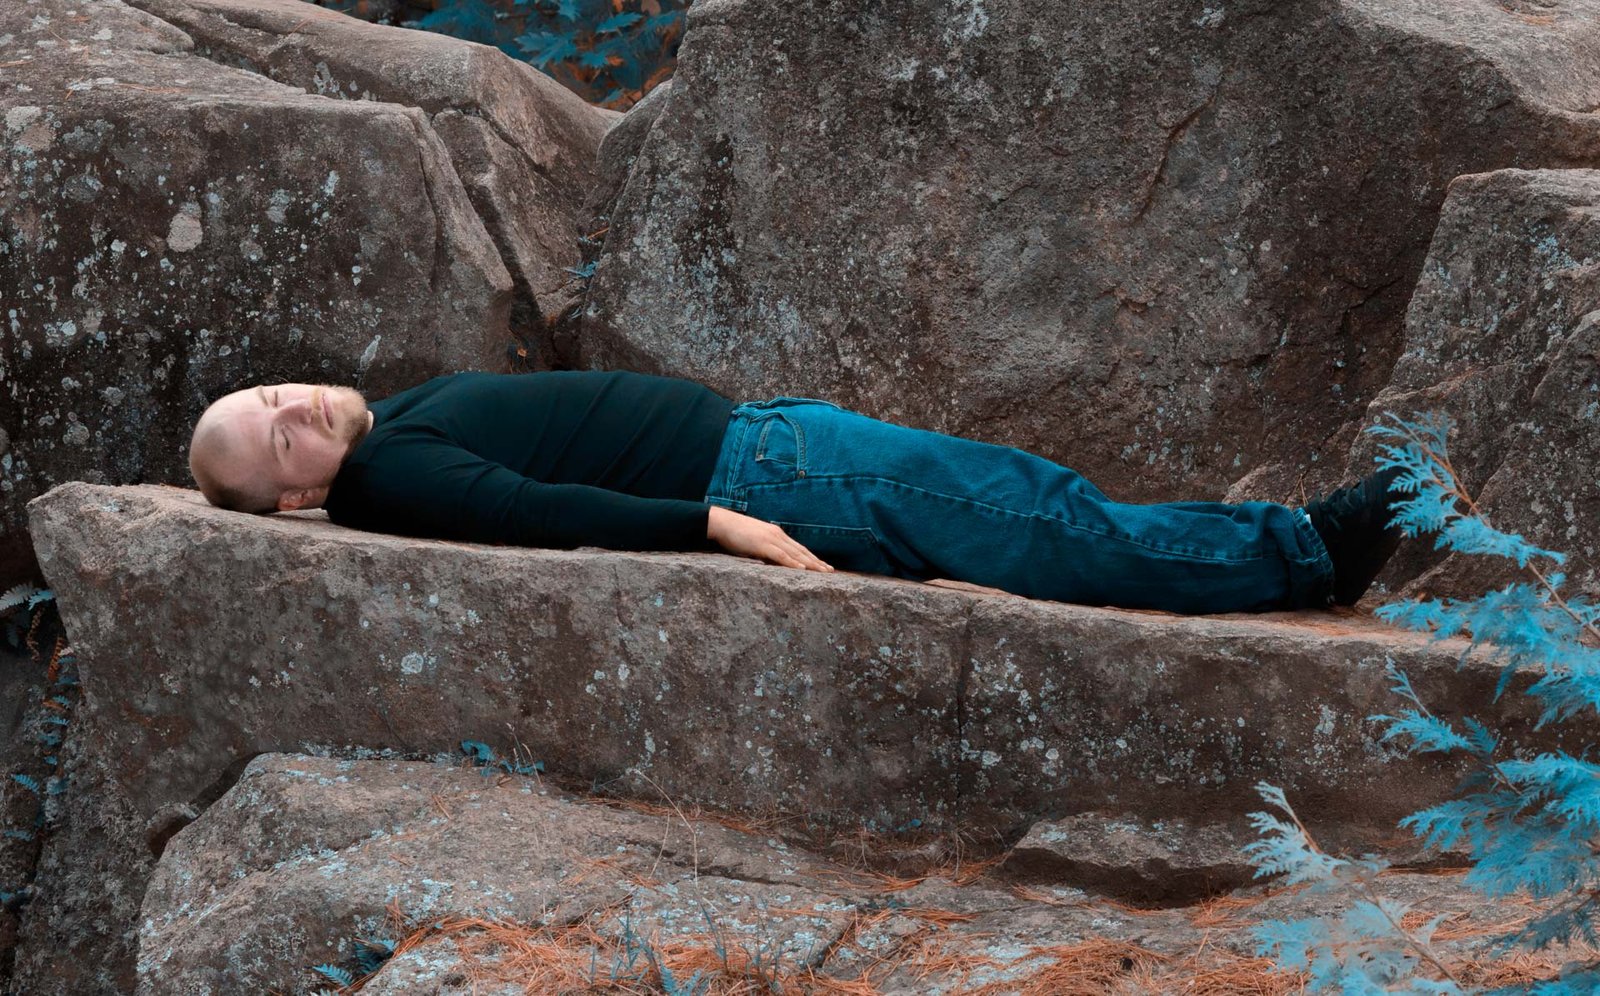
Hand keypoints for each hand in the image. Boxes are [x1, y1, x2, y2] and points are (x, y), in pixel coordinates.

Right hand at [707, 506, 833, 571]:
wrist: (721, 522)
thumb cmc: (735, 533)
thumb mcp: (754, 542)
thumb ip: (765, 550)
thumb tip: (771, 561)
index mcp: (777, 535)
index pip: (799, 548)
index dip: (812, 558)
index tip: (823, 566)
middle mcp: (778, 535)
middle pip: (801, 551)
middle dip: (817, 562)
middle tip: (830, 572)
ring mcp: (771, 539)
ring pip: (795, 553)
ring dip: (810, 563)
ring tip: (823, 572)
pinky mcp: (762, 544)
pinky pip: (780, 555)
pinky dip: (792, 562)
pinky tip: (802, 568)